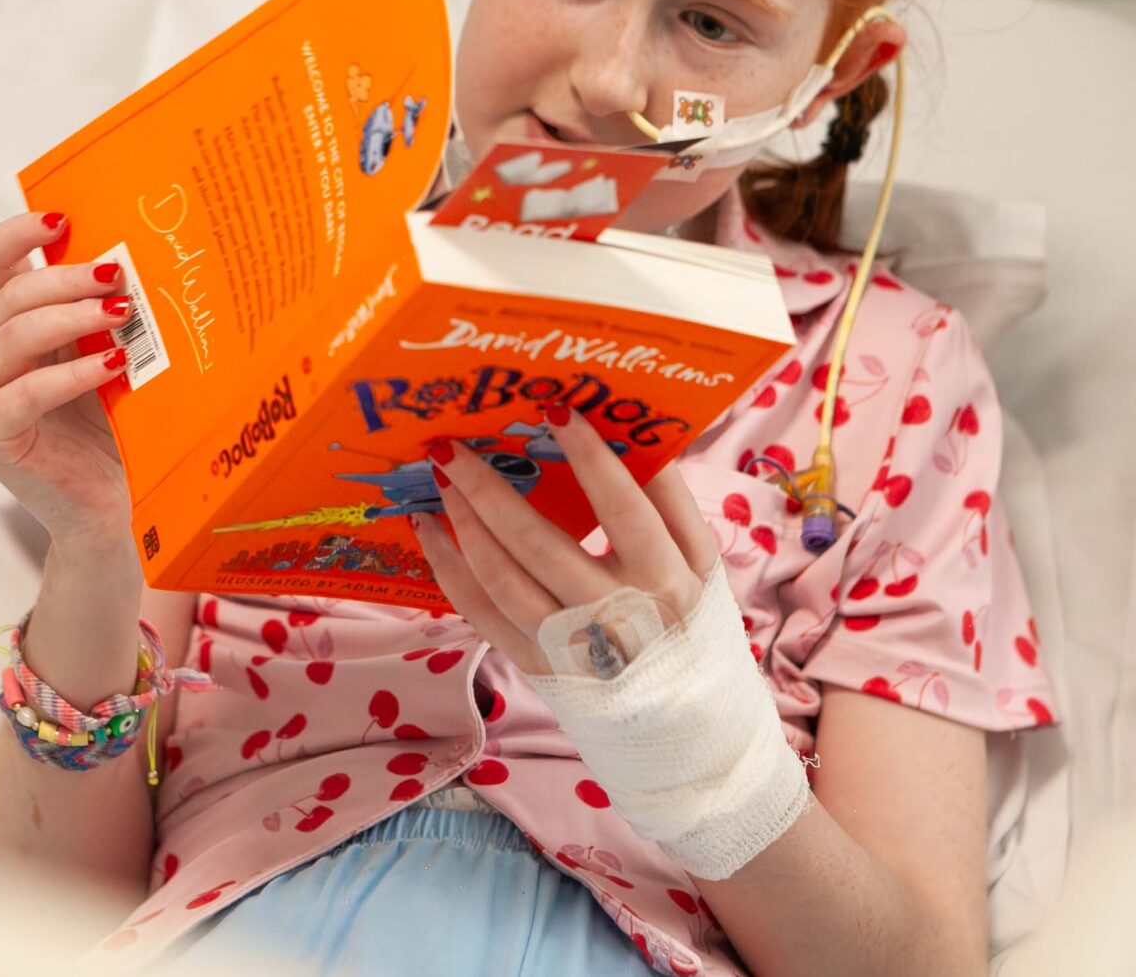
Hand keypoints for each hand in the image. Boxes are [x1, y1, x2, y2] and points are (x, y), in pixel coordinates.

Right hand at [0, 210, 138, 552]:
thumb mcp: (106, 352)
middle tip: (118, 277)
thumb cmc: (110, 424)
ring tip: (121, 314)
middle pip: (10, 296)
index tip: (65, 217)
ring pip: (12, 337)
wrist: (106, 502)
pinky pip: (23, 393)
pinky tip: (112, 366)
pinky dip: (69, 375)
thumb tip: (137, 257)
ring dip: (69, 318)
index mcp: (7, 324)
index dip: (20, 232)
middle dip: (65, 279)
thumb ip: (102, 311)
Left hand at [413, 408, 720, 674]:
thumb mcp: (704, 566)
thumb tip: (635, 431)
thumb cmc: (693, 625)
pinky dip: (450, 571)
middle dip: (489, 488)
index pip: (625, 507)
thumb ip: (671, 502)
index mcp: (665, 579)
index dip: (590, 456)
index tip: (555, 407)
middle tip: (453, 445)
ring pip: (503, 579)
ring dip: (464, 524)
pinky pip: (482, 616)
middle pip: (541, 543)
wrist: (690, 728)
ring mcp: (571, 646)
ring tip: (439, 480)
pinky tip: (431, 533)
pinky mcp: (539, 668)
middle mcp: (614, 614)